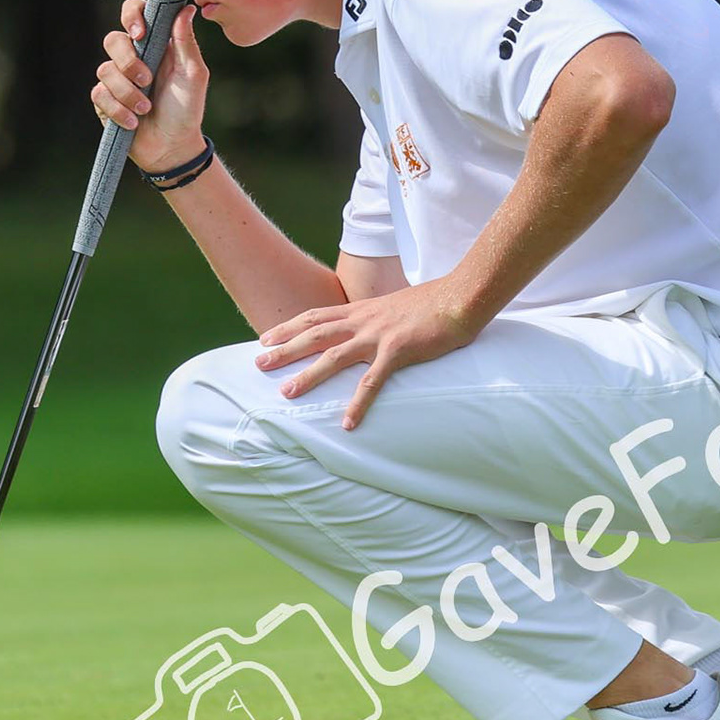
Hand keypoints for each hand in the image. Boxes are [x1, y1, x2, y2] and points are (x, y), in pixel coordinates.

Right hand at [90, 0, 210, 170]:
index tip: (140, 33)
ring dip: (127, 93)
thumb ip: (187, 42)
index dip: (132, 15)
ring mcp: (116, 79)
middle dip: (128, 61)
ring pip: (105, 70)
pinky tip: (133, 122)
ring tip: (146, 110)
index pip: (135, 12)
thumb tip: (187, 8)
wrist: (172, 147)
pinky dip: (118, 109)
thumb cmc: (186, 110)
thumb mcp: (193, 75)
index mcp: (155, 44)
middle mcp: (133, 57)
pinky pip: (99, 95)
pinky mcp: (105, 100)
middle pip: (113, 40)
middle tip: (147, 81)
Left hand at [253, 280, 484, 429]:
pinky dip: (359, 403)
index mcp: (362, 310)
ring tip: (287, 392)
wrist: (461, 296)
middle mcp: (364, 320)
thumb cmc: (434, 302)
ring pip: (334, 356)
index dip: (289, 327)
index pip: (316, 316)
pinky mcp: (399, 351)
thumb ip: (378, 317)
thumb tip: (372, 327)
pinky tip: (348, 423)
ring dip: (308, 375)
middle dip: (284, 348)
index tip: (266, 338)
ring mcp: (379, 335)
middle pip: (314, 334)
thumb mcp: (396, 305)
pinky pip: (373, 382)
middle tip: (258, 363)